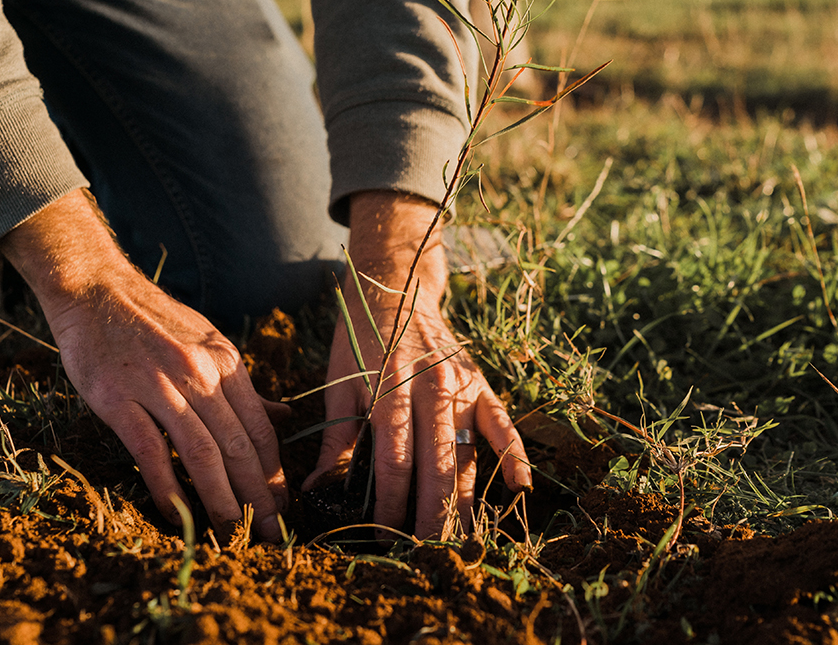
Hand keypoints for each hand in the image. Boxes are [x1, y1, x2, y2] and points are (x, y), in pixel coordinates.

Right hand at [0, 190, 287, 539]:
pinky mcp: (118, 398)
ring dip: (222, 501)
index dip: (274, 473)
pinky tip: (179, 515)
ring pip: (202, 454)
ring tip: (234, 535)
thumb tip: (283, 415)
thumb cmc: (154, 320)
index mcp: (225, 362)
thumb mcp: (208, 342)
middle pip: (238, 447)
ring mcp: (158, 385)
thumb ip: (242, 384)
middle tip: (269, 536)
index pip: (261, 428)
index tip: (281, 507)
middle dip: (259, 497)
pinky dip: (167, 487)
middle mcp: (199, 373)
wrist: (96, 289)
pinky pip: (150, 451)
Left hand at [305, 191, 531, 538]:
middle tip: (425, 554)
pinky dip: (514, 455)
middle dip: (431, 514)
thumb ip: (336, 439)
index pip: (393, 459)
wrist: (395, 283)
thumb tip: (317, 490)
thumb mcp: (338, 383)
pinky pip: (503, 423)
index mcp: (389, 388)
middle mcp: (431, 387)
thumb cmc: (358, 337)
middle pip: (436, 464)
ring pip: (469, 452)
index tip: (383, 535)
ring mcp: (461, 384)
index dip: (390, 503)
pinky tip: (519, 488)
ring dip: (465, 499)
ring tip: (461, 539)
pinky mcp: (480, 382)